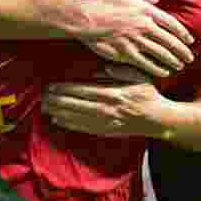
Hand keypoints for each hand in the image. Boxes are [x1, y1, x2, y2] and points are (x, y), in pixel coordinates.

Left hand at [43, 65, 169, 137]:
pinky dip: (70, 125)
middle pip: (76, 104)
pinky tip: (59, 121)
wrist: (158, 119)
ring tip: (46, 108)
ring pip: (77, 117)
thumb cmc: (148, 95)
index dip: (65, 89)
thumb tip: (99, 68)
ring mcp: (106, 122)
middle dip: (57, 101)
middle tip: (42, 97)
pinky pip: (84, 128)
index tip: (51, 86)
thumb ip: (119, 71)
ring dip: (60, 112)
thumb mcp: (138, 76)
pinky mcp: (106, 131)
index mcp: (113, 93)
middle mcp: (107, 109)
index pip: (83, 91)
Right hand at [78, 0, 193, 77]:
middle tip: (190, 58)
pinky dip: (157, 69)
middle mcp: (144, 26)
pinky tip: (163, 72)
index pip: (171, 24)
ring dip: (172, 61)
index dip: (183, 34)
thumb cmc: (102, 2)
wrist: (84, 18)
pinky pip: (146, 63)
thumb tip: (156, 0)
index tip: (189, 41)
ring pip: (161, 54)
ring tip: (180, 66)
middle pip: (170, 41)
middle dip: (182, 51)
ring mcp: (136, 41)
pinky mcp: (126, 53)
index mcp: (146, 11)